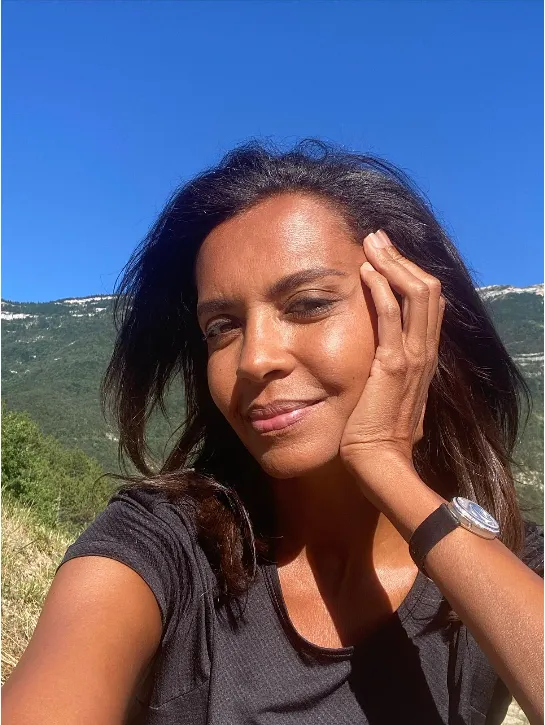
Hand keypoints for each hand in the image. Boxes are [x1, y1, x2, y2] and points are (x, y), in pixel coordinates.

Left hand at [339, 229, 444, 481]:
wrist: (379, 461)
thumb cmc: (377, 431)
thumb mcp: (391, 392)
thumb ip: (392, 370)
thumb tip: (380, 358)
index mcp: (424, 356)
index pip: (427, 302)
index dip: (408, 274)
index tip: (385, 255)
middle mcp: (426, 352)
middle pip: (427, 289)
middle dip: (401, 258)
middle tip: (376, 237)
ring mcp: (413, 357)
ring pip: (416, 295)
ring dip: (392, 263)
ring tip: (371, 242)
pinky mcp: (393, 366)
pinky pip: (391, 318)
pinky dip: (381, 290)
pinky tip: (365, 271)